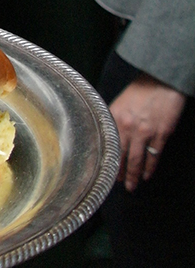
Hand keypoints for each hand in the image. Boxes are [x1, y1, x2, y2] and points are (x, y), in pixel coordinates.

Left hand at [111, 74, 185, 190]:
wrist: (161, 81)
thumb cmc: (140, 90)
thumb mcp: (120, 103)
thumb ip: (114, 120)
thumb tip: (110, 138)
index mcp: (115, 117)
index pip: (108, 146)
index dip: (108, 161)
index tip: (106, 173)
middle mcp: (127, 126)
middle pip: (121, 156)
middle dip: (120, 174)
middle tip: (119, 185)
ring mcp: (145, 131)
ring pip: (137, 159)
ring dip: (134, 175)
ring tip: (132, 185)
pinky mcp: (161, 133)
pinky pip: (154, 155)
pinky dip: (150, 167)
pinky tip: (147, 175)